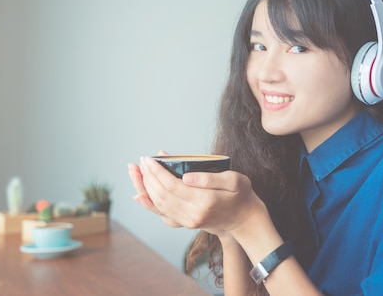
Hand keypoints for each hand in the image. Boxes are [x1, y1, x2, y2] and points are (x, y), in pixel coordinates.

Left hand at [139, 155, 266, 236]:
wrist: (245, 220)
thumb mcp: (235, 180)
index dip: (158, 171)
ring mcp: (189, 221)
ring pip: (159, 205)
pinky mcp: (186, 223)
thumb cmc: (242, 195)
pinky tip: (140, 194)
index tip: (149, 158)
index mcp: (205, 201)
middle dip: (148, 177)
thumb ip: (210, 178)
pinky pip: (163, 213)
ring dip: (145, 188)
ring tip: (136, 172)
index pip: (173, 185)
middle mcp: (194, 214)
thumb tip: (185, 176)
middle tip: (140, 161)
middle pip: (162, 195)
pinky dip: (149, 203)